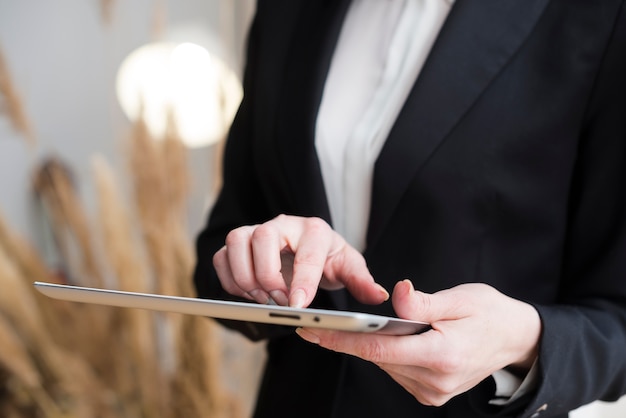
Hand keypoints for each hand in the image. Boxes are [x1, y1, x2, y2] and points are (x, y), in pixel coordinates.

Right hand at [212, 214, 388, 307]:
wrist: (307, 251)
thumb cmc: (328, 258)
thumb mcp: (348, 268)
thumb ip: (362, 281)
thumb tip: (379, 294)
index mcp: (314, 229)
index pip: (306, 251)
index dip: (302, 279)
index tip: (298, 305)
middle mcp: (282, 224)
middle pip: (262, 237)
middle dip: (269, 276)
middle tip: (282, 301)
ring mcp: (255, 231)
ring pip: (236, 242)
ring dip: (245, 277)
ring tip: (264, 298)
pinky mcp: (237, 245)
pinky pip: (221, 257)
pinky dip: (230, 280)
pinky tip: (249, 294)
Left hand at [296, 280, 540, 405]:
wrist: (515, 340)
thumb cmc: (489, 313)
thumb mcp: (461, 298)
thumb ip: (423, 301)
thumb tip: (396, 294)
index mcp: (443, 355)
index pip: (380, 350)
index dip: (343, 340)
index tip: (313, 332)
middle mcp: (436, 381)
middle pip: (378, 359)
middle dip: (348, 340)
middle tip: (319, 323)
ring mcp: (433, 392)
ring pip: (385, 366)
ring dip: (369, 347)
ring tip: (351, 327)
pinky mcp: (431, 394)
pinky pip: (396, 371)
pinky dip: (386, 354)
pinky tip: (385, 338)